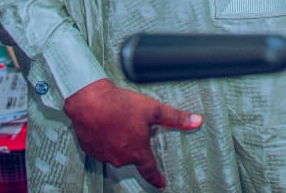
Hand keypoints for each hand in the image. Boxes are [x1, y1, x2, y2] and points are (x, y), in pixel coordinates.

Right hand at [63, 78, 202, 188]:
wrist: (90, 101)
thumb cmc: (119, 105)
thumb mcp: (153, 109)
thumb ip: (175, 118)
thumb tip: (195, 122)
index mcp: (137, 151)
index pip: (150, 171)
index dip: (156, 178)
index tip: (160, 184)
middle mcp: (121, 157)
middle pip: (132, 156)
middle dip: (133, 144)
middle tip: (131, 126)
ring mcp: (104, 155)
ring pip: (115, 152)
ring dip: (118, 141)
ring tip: (117, 122)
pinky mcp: (90, 148)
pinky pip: (100, 147)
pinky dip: (103, 139)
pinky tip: (104, 125)